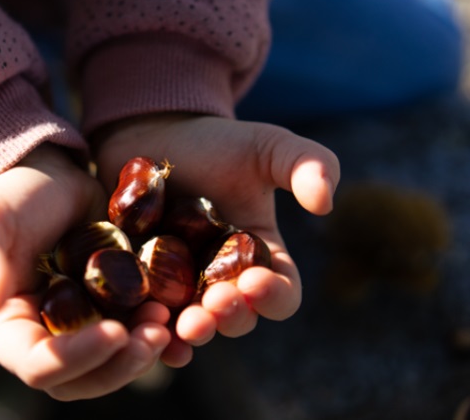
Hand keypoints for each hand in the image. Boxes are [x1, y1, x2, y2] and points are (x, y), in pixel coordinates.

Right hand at [0, 144, 170, 399]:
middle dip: (119, 366)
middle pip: (81, 379)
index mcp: (7, 328)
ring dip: (142, 352)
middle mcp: (45, 338)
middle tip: (155, 336)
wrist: (49, 176)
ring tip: (167, 319)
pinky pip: (136, 335)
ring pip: (113, 364)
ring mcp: (82, 327)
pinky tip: (180, 312)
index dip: (75, 358)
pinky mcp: (113, 310)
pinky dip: (159, 332)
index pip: (36, 364)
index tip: (114, 332)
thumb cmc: (11, 197)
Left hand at [92, 114, 339, 366]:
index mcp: (261, 257)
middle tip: (216, 303)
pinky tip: (150, 332)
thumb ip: (306, 164)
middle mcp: (224, 281)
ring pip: (195, 327)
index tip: (256, 282)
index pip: (282, 293)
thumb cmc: (216, 143)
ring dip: (196, 332)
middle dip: (231, 317)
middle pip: (238, 318)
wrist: (154, 136)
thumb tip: (326, 204)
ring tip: (186, 324)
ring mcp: (183, 289)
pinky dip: (153, 334)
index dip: (274, 296)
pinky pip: (151, 322)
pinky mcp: (143, 288)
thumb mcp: (267, 146)